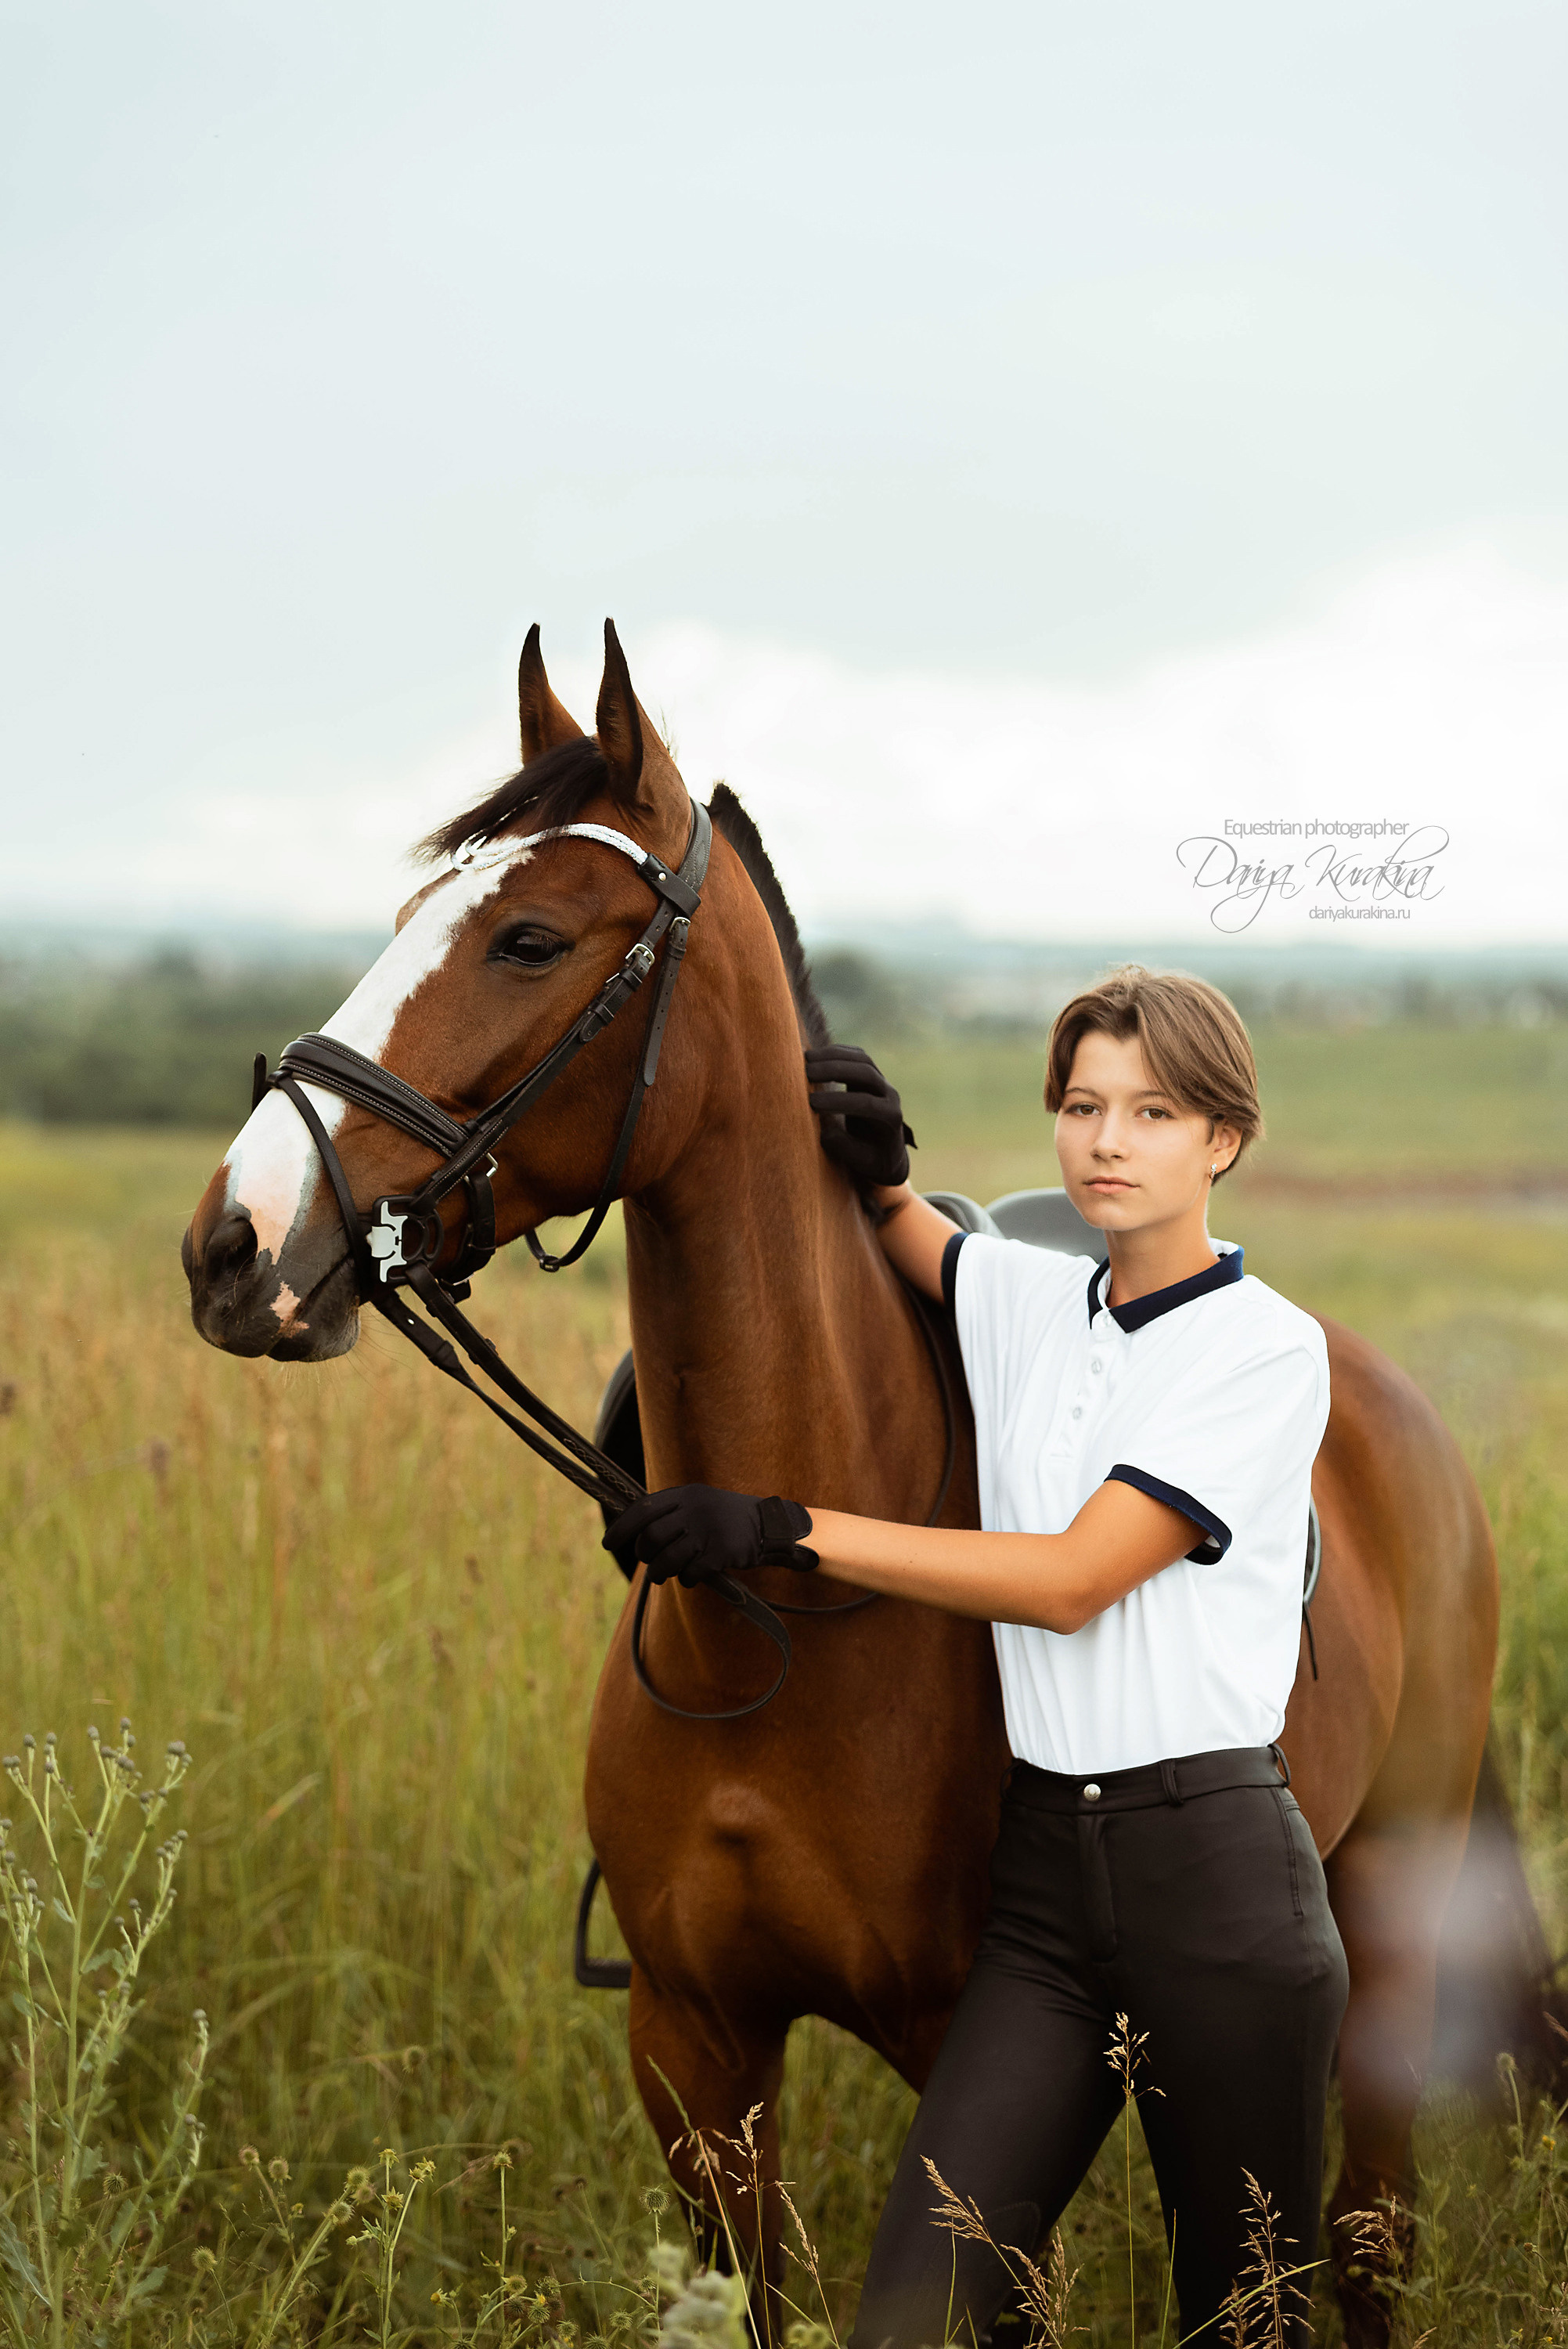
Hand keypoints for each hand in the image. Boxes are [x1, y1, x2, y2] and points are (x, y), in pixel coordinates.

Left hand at [603, 1485, 817, 1586]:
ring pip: (666, 1559)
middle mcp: (694, 1508)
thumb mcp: (700, 1503)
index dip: (622, 1528)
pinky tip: (690, 1577)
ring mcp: (708, 1530)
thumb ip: (672, 1512)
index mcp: (685, 1494)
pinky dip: (685, 1579)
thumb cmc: (728, 1519)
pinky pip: (690, 1573)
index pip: (643, 1509)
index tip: (608, 1543)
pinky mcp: (721, 1551)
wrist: (770, 1525)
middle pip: (651, 1537)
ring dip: (659, 1573)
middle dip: (645, 1555)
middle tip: (650, 1563)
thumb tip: (637, 1533)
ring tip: (660, 1577)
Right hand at [805, 1045, 915, 1189]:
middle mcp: (890, 1095)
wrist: (887, 1151)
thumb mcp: (862, 1163)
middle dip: (835, 1070)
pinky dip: (836, 1052)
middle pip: (866, 1073)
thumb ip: (845, 1148)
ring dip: (833, 1056)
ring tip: (805, 1059)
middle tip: (807, 1073)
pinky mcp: (871, 1074)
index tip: (812, 1104)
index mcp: (891, 1118)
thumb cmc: (873, 1161)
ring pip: (862, 1059)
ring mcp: (882, 1082)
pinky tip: (813, 1055)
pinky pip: (857, 1056)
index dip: (839, 1101)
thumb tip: (825, 1133)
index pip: (866, 1103)